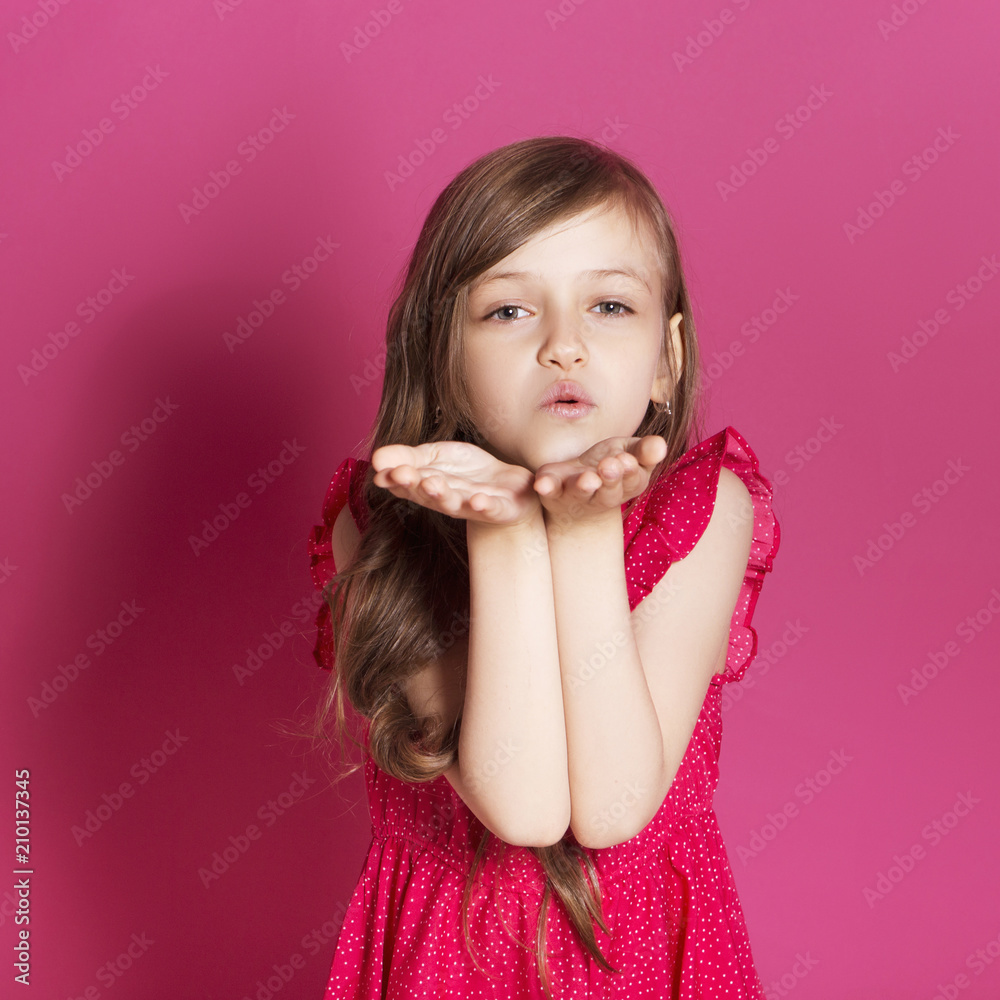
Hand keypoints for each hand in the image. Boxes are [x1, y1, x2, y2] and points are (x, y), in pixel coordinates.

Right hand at [371, 441, 539, 525]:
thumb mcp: (434, 458)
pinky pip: (490, 509)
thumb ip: (407, 456)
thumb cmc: (467, 474)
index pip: (406, 485)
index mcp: (427, 487)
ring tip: (433, 484)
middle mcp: (446, 501)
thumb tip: (375, 457)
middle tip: (403, 473)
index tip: (381, 471)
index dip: (393, 479)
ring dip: (442, 495)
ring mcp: (471, 507)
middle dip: (415, 484)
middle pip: (427, 495)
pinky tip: (478, 500)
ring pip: (454, 503)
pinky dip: (484, 506)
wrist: (509, 489)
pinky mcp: (498, 510)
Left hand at [533, 435, 667, 527]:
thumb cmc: (610, 465)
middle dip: (610, 479)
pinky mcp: (553, 492)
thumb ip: (645, 450)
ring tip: (587, 478)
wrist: (579, 488)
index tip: (627, 460)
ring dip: (584, 486)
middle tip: (609, 466)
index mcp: (626, 484)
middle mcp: (602, 495)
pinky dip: (546, 487)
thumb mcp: (630, 453)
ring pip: (581, 492)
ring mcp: (576, 495)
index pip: (633, 480)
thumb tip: (660, 445)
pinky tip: (542, 483)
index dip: (630, 471)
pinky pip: (549, 490)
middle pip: (609, 491)